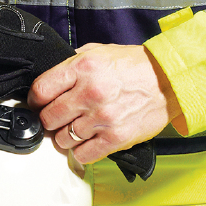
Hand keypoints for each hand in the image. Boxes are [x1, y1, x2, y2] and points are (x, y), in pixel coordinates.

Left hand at [29, 43, 183, 163]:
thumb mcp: (100, 52)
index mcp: (83, 67)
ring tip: (76, 129)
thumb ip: (73, 63)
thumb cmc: (136, 67)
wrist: (170, 81)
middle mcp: (90, 92)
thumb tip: (52, 80)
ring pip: (63, 139)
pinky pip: (83, 154)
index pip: (41, 90)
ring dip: (65, 137)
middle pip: (49, 117)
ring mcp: (102, 117)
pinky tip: (87, 141)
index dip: (35, 100)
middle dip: (50, 119)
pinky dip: (81, 151)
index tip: (39, 104)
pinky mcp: (116, 138)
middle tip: (58, 118)